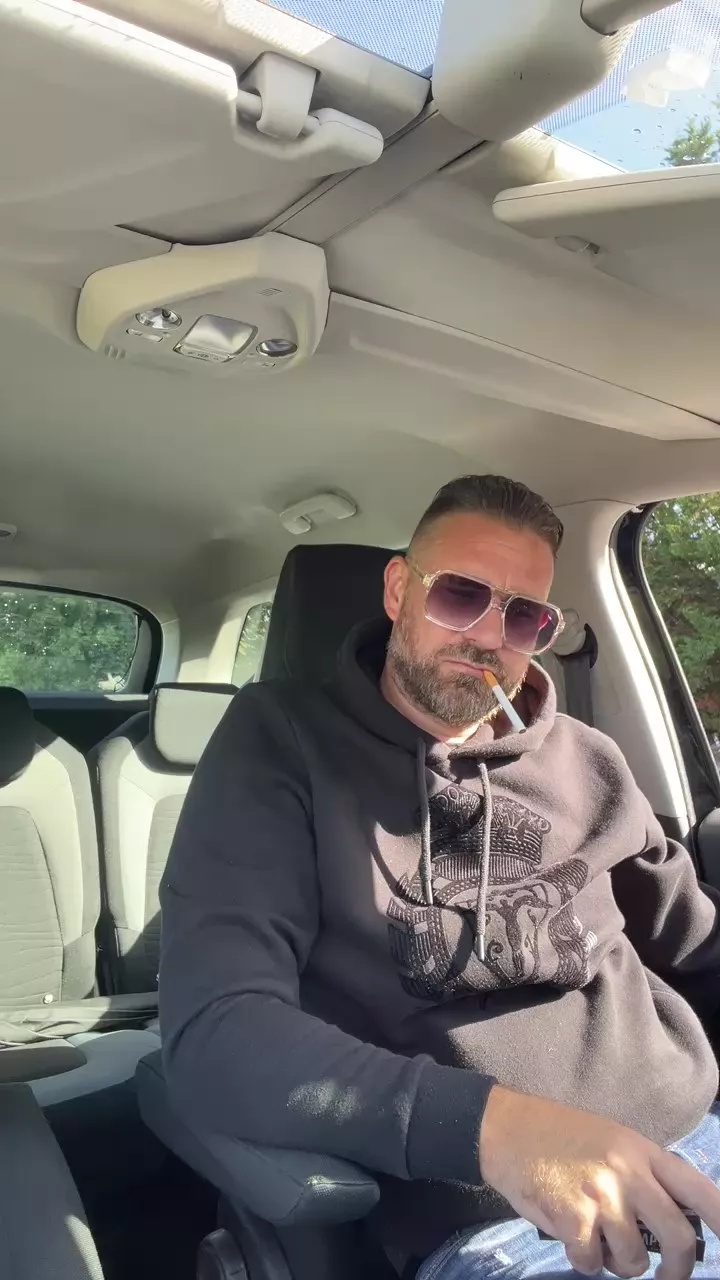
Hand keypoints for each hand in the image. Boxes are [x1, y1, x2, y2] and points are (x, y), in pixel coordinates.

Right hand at [479, 1086, 719, 1279]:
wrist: (507, 1129)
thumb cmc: (560, 1135)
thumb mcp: (613, 1141)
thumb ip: (644, 1174)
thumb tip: (673, 1223)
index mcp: (643, 1152)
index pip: (697, 1189)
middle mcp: (628, 1173)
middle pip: (679, 1238)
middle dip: (677, 1269)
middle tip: (665, 1274)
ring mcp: (602, 1197)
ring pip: (633, 1262)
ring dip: (617, 1262)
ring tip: (597, 1237)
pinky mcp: (573, 1218)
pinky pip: (592, 1264)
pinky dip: (583, 1260)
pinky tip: (570, 1234)